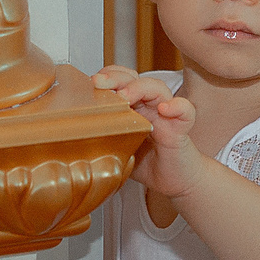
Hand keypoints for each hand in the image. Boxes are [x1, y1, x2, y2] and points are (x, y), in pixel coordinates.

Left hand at [92, 65, 204, 197]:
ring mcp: (166, 115)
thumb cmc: (148, 164)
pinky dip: (177, 106)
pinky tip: (165, 109)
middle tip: (100, 83)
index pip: (120, 81)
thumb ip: (102, 139)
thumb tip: (72, 138)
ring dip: (140, 88)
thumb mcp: (117, 150)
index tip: (91, 84)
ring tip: (125, 96)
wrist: (175, 182)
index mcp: (132, 107)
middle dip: (116, 77)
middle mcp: (149, 106)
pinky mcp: (181, 128)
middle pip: (135, 79)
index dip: (107, 77)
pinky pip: (186, 110)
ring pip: (158, 89)